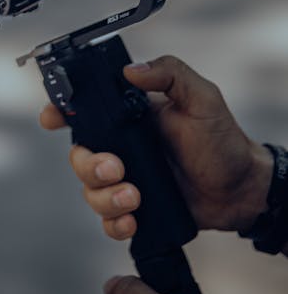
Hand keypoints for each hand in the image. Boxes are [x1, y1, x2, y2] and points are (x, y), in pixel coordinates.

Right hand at [40, 56, 272, 237]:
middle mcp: (122, 146)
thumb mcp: (201, 97)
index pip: (85, 109)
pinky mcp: (135, 208)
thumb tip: (131, 70)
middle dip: (89, 164)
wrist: (240, 189)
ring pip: (89, 189)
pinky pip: (107, 219)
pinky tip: (133, 219)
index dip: (60, 112)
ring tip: (134, 197)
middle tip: (116, 168)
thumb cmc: (221, 139)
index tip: (52, 119)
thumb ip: (169, 74)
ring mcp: (126, 178)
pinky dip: (114, 222)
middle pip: (79, 154)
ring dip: (104, 196)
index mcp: (129, 115)